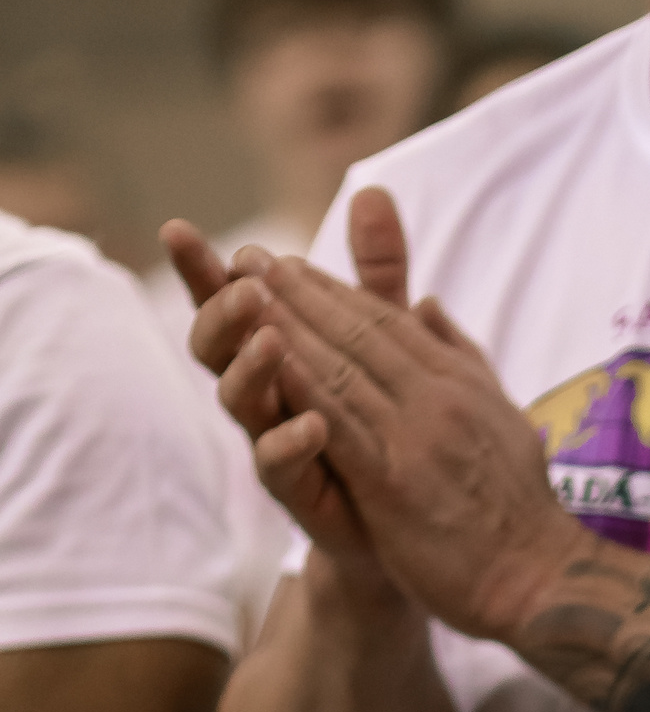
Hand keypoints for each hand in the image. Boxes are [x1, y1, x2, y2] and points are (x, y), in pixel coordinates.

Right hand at [163, 202, 412, 598]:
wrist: (410, 521)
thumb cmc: (384, 421)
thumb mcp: (386, 337)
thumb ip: (375, 273)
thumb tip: (372, 189)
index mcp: (275, 350)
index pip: (231, 299)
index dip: (203, 269)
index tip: (177, 230)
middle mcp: (265, 392)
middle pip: (218, 343)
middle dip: (220, 309)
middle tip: (240, 280)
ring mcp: (275, 439)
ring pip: (240, 399)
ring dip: (250, 366)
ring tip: (269, 337)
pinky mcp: (300, 491)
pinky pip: (280, 465)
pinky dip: (292, 441)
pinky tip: (313, 423)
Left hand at [228, 196, 583, 640]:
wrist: (542, 580)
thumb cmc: (521, 512)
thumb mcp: (502, 416)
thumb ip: (463, 358)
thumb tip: (430, 305)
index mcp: (461, 382)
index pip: (390, 321)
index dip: (335, 288)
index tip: (290, 263)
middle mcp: (439, 397)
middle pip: (358, 331)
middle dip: (299, 290)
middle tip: (250, 257)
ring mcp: (416, 437)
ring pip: (341, 368)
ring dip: (286, 325)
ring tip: (241, 292)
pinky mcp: (394, 483)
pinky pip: (339, 426)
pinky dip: (301, 389)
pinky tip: (265, 362)